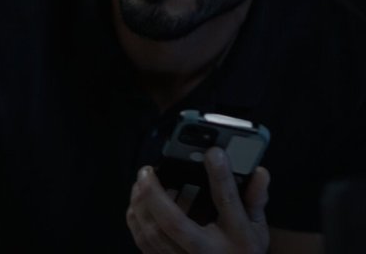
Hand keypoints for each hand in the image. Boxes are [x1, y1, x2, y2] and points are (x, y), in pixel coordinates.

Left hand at [126, 147, 270, 252]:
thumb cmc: (242, 251)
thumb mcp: (257, 228)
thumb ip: (255, 199)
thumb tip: (259, 172)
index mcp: (236, 240)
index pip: (228, 203)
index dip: (221, 176)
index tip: (213, 152)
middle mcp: (207, 252)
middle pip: (176, 223)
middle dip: (156, 194)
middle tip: (147, 170)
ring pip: (153, 234)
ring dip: (141, 205)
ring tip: (140, 182)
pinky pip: (145, 244)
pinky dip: (136, 221)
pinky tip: (136, 204)